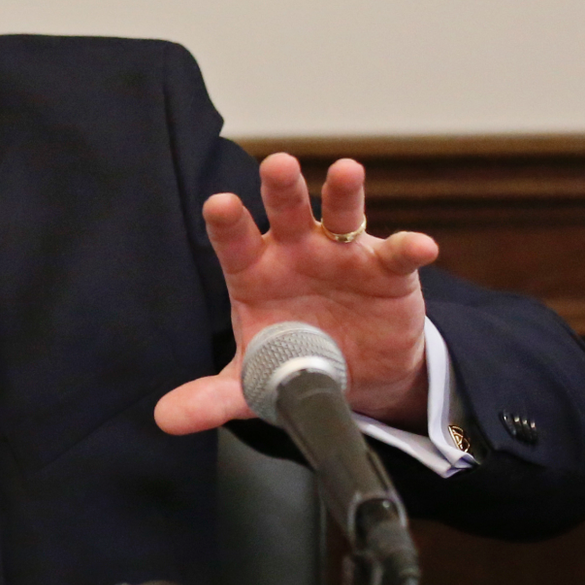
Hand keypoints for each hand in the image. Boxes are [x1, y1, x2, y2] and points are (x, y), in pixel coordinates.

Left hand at [154, 153, 437, 435]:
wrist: (355, 375)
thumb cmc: (294, 358)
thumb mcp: (253, 381)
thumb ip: (212, 396)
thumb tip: (165, 419)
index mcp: (254, 273)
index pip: (235, 243)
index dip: (228, 224)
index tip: (219, 204)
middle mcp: (295, 252)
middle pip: (285, 213)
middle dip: (281, 189)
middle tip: (277, 165)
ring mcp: (342, 254)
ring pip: (341, 216)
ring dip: (344, 194)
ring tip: (347, 172)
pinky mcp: (386, 269)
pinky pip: (397, 252)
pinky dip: (409, 247)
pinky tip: (419, 246)